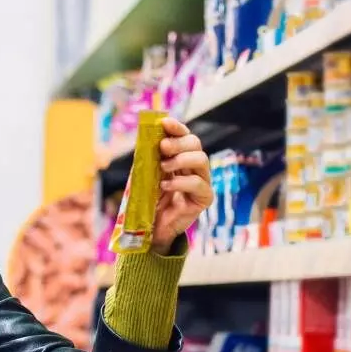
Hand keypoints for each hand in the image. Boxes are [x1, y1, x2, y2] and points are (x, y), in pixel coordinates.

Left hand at [153, 118, 213, 253]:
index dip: (177, 128)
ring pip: (201, 159)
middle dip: (178, 142)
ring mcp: (202, 182)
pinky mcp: (204, 198)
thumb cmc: (150, 200)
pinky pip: (198, 184)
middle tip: (163, 147)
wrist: (152, 228)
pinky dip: (180, 182)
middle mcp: (194, 167)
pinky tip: (165, 186)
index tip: (164, 123)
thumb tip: (146, 136)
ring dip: (181, 160)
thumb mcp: (146, 175)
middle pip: (195, 144)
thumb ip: (149, 158)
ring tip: (163, 167)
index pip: (184, 136)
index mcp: (182, 157)